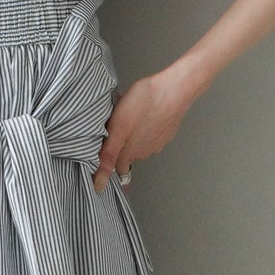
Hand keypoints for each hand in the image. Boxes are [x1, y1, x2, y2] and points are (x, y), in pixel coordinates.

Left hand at [92, 64, 197, 192]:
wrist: (175, 88)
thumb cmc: (144, 104)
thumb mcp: (117, 128)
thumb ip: (107, 156)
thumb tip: (99, 185)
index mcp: (130, 153)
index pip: (116, 168)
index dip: (108, 163)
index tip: (103, 153)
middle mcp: (146, 152)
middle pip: (127, 154)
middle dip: (118, 144)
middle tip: (111, 125)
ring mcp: (159, 141)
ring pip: (139, 142)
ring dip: (131, 134)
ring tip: (125, 114)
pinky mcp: (167, 130)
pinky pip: (150, 132)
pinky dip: (143, 125)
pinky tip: (142, 110)